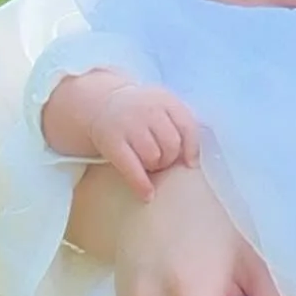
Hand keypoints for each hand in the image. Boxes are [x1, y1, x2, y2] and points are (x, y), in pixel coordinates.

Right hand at [38, 68, 200, 187]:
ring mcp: (128, 125)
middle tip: (162, 161)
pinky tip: (147, 195)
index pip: (187, 126)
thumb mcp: (163, 107)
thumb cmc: (142, 112)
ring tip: (150, 165)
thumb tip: (192, 162)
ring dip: (155, 166)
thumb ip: (181, 125)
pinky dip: (141, 184)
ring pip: (153, 156)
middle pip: (171, 144)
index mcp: (165, 100)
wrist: (104, 103)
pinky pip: (131, 168)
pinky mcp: (112, 141)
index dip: (191, 149)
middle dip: (170, 158)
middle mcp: (148, 110)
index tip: (190, 164)